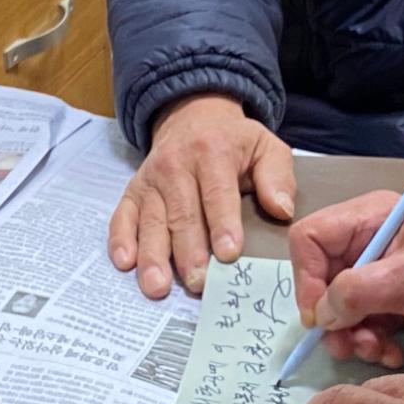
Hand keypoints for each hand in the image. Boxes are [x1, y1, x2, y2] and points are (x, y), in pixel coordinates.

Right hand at [108, 93, 294, 298]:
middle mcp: (176, 166)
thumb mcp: (265, 146)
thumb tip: (282, 210)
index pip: (217, 193)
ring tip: (158, 287)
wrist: (193, 116)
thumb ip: (277, 177)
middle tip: (198, 283)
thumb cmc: (234, 141)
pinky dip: (121, 240)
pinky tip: (125, 263)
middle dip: (189, 252)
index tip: (229, 254)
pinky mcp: (134, 191)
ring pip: (151, 221)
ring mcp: (151, 180)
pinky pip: (123, 216)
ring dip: (153, 256)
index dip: (222, 224)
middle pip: (182, 214)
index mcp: (212, 153)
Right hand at [288, 196, 403, 367]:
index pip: (310, 239)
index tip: (320, 314)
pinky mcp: (391, 303)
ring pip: (340, 310)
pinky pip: (364, 326)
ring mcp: (378, 275)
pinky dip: (372, 343)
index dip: (307, 278)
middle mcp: (366, 245)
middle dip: (333, 318)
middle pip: (321, 281)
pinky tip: (394, 352)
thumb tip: (321, 314)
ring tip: (377, 349)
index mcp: (368, 219)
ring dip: (353, 336)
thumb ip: (359, 291)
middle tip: (349, 343)